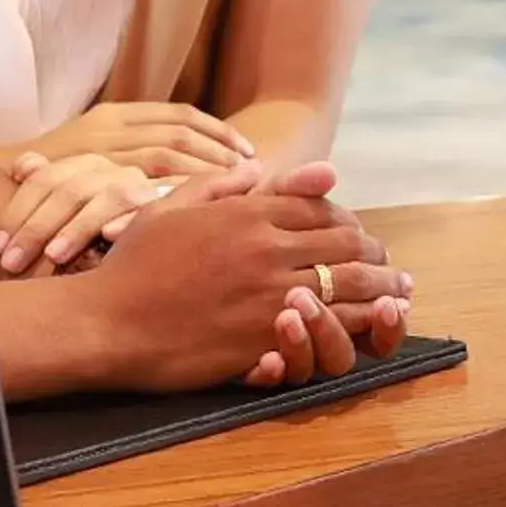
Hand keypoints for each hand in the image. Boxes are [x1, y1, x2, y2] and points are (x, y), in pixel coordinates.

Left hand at [0, 153, 159, 277]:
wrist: (182, 213)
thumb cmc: (118, 215)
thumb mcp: (83, 197)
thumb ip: (52, 181)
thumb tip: (23, 166)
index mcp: (86, 165)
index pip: (44, 179)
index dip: (17, 211)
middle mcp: (112, 170)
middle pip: (68, 189)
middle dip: (36, 226)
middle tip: (12, 262)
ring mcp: (141, 185)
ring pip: (105, 197)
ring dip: (77, 227)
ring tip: (53, 256)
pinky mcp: (170, 203)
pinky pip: (147, 209)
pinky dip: (128, 221)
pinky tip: (110, 237)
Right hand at [7, 102, 251, 180]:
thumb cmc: (46, 181)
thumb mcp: (91, 155)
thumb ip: (130, 152)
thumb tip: (184, 160)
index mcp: (111, 116)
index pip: (178, 115)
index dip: (216, 132)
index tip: (246, 151)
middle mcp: (106, 129)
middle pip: (178, 133)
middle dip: (218, 152)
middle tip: (249, 174)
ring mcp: (94, 153)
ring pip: (164, 155)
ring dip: (201, 172)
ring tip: (231, 193)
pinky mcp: (84, 180)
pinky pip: (137, 186)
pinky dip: (171, 196)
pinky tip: (198, 212)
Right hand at [84, 162, 413, 390]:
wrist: (106, 323)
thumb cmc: (132, 266)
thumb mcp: (169, 207)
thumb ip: (218, 184)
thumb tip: (256, 168)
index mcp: (247, 214)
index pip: (319, 208)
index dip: (348, 219)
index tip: (361, 234)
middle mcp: (266, 249)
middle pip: (346, 243)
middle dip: (376, 255)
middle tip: (392, 268)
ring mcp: (270, 294)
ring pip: (348, 285)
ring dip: (381, 290)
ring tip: (398, 295)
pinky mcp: (267, 338)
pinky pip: (329, 328)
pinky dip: (358, 325)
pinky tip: (372, 328)